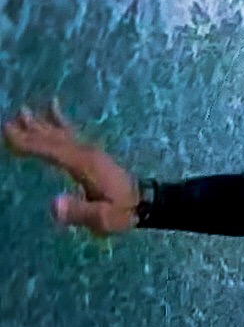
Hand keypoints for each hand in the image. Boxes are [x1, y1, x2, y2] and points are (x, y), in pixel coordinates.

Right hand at [3, 103, 139, 234]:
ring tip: (22, 111)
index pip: (51, 151)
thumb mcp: (102, 219)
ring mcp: (89, 151)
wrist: (147, 202)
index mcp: (84, 166)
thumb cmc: (123, 212)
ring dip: (40, 124)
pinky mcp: (91, 153)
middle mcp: (85, 153)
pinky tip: (52, 108)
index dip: (29, 143)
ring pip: (60, 133)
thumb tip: (53, 204)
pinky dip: (59, 121)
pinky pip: (70, 133)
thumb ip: (79, 212)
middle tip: (6, 122)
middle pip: (53, 138)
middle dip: (29, 131)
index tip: (7, 133)